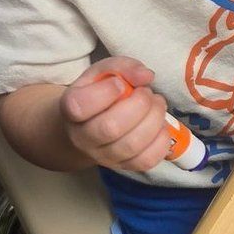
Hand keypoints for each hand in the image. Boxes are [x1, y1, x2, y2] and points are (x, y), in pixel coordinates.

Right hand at [60, 57, 171, 171]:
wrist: (89, 126)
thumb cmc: (98, 93)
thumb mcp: (105, 71)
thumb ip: (124, 67)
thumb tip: (146, 77)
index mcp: (72, 109)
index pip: (80, 106)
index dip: (107, 91)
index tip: (120, 83)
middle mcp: (83, 138)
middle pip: (111, 128)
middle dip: (140, 104)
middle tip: (146, 92)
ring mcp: (104, 157)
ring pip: (132, 145)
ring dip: (154, 119)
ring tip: (156, 105)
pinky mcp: (125, 167)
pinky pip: (147, 161)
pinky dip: (161, 140)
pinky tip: (159, 125)